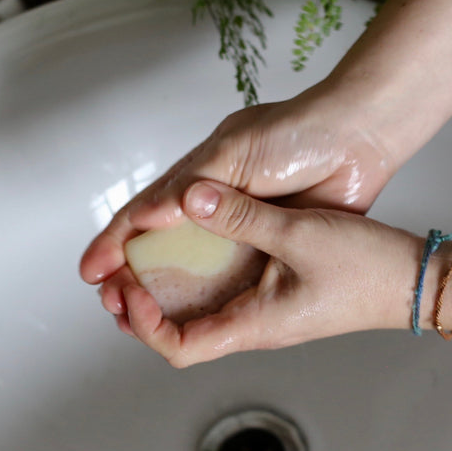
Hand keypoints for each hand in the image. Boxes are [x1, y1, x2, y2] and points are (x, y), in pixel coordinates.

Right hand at [79, 88, 395, 317]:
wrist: (359, 136)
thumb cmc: (301, 131)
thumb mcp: (239, 154)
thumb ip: (200, 187)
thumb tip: (153, 216)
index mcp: (200, 176)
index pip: (145, 214)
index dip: (115, 243)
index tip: (92, 272)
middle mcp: (217, 202)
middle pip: (163, 246)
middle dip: (134, 275)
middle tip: (114, 305)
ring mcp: (245, 225)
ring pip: (197, 266)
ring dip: (169, 291)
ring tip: (144, 319)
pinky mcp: (274, 241)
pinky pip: (236, 274)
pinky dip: (213, 294)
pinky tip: (198, 315)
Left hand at [116, 180, 420, 366]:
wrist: (417, 280)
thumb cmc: (367, 266)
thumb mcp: (299, 233)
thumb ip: (241, 215)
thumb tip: (188, 199)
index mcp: (254, 325)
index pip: (179, 347)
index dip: (144, 324)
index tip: (129, 288)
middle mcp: (255, 327)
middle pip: (180, 335)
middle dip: (141, 310)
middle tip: (115, 278)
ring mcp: (266, 314)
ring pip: (199, 314)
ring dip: (164, 293)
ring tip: (138, 263)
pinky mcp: (278, 296)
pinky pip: (223, 294)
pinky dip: (195, 277)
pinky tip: (188, 247)